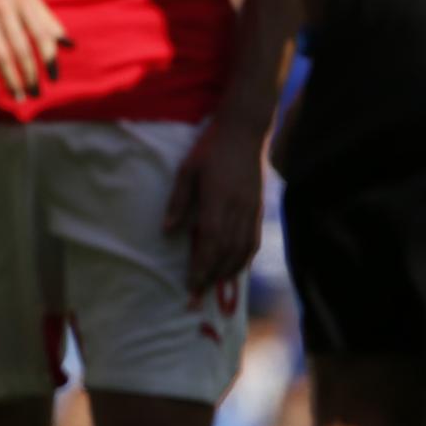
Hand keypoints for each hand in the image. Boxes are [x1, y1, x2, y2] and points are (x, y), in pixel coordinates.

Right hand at [0, 0, 66, 99]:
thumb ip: (47, 18)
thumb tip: (69, 44)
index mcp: (23, 0)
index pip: (41, 34)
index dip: (49, 58)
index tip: (54, 77)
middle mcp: (4, 9)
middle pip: (20, 49)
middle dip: (30, 75)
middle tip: (37, 93)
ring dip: (10, 79)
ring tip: (19, 95)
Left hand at [167, 117, 267, 295]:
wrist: (245, 132)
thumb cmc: (210, 148)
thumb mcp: (187, 169)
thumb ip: (178, 201)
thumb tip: (167, 230)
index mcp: (218, 198)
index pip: (211, 240)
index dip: (202, 265)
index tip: (191, 285)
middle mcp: (238, 208)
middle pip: (227, 251)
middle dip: (212, 275)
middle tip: (198, 294)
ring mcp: (251, 209)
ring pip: (243, 249)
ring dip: (228, 271)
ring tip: (214, 286)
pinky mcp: (258, 208)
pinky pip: (253, 240)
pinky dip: (244, 259)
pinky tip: (234, 268)